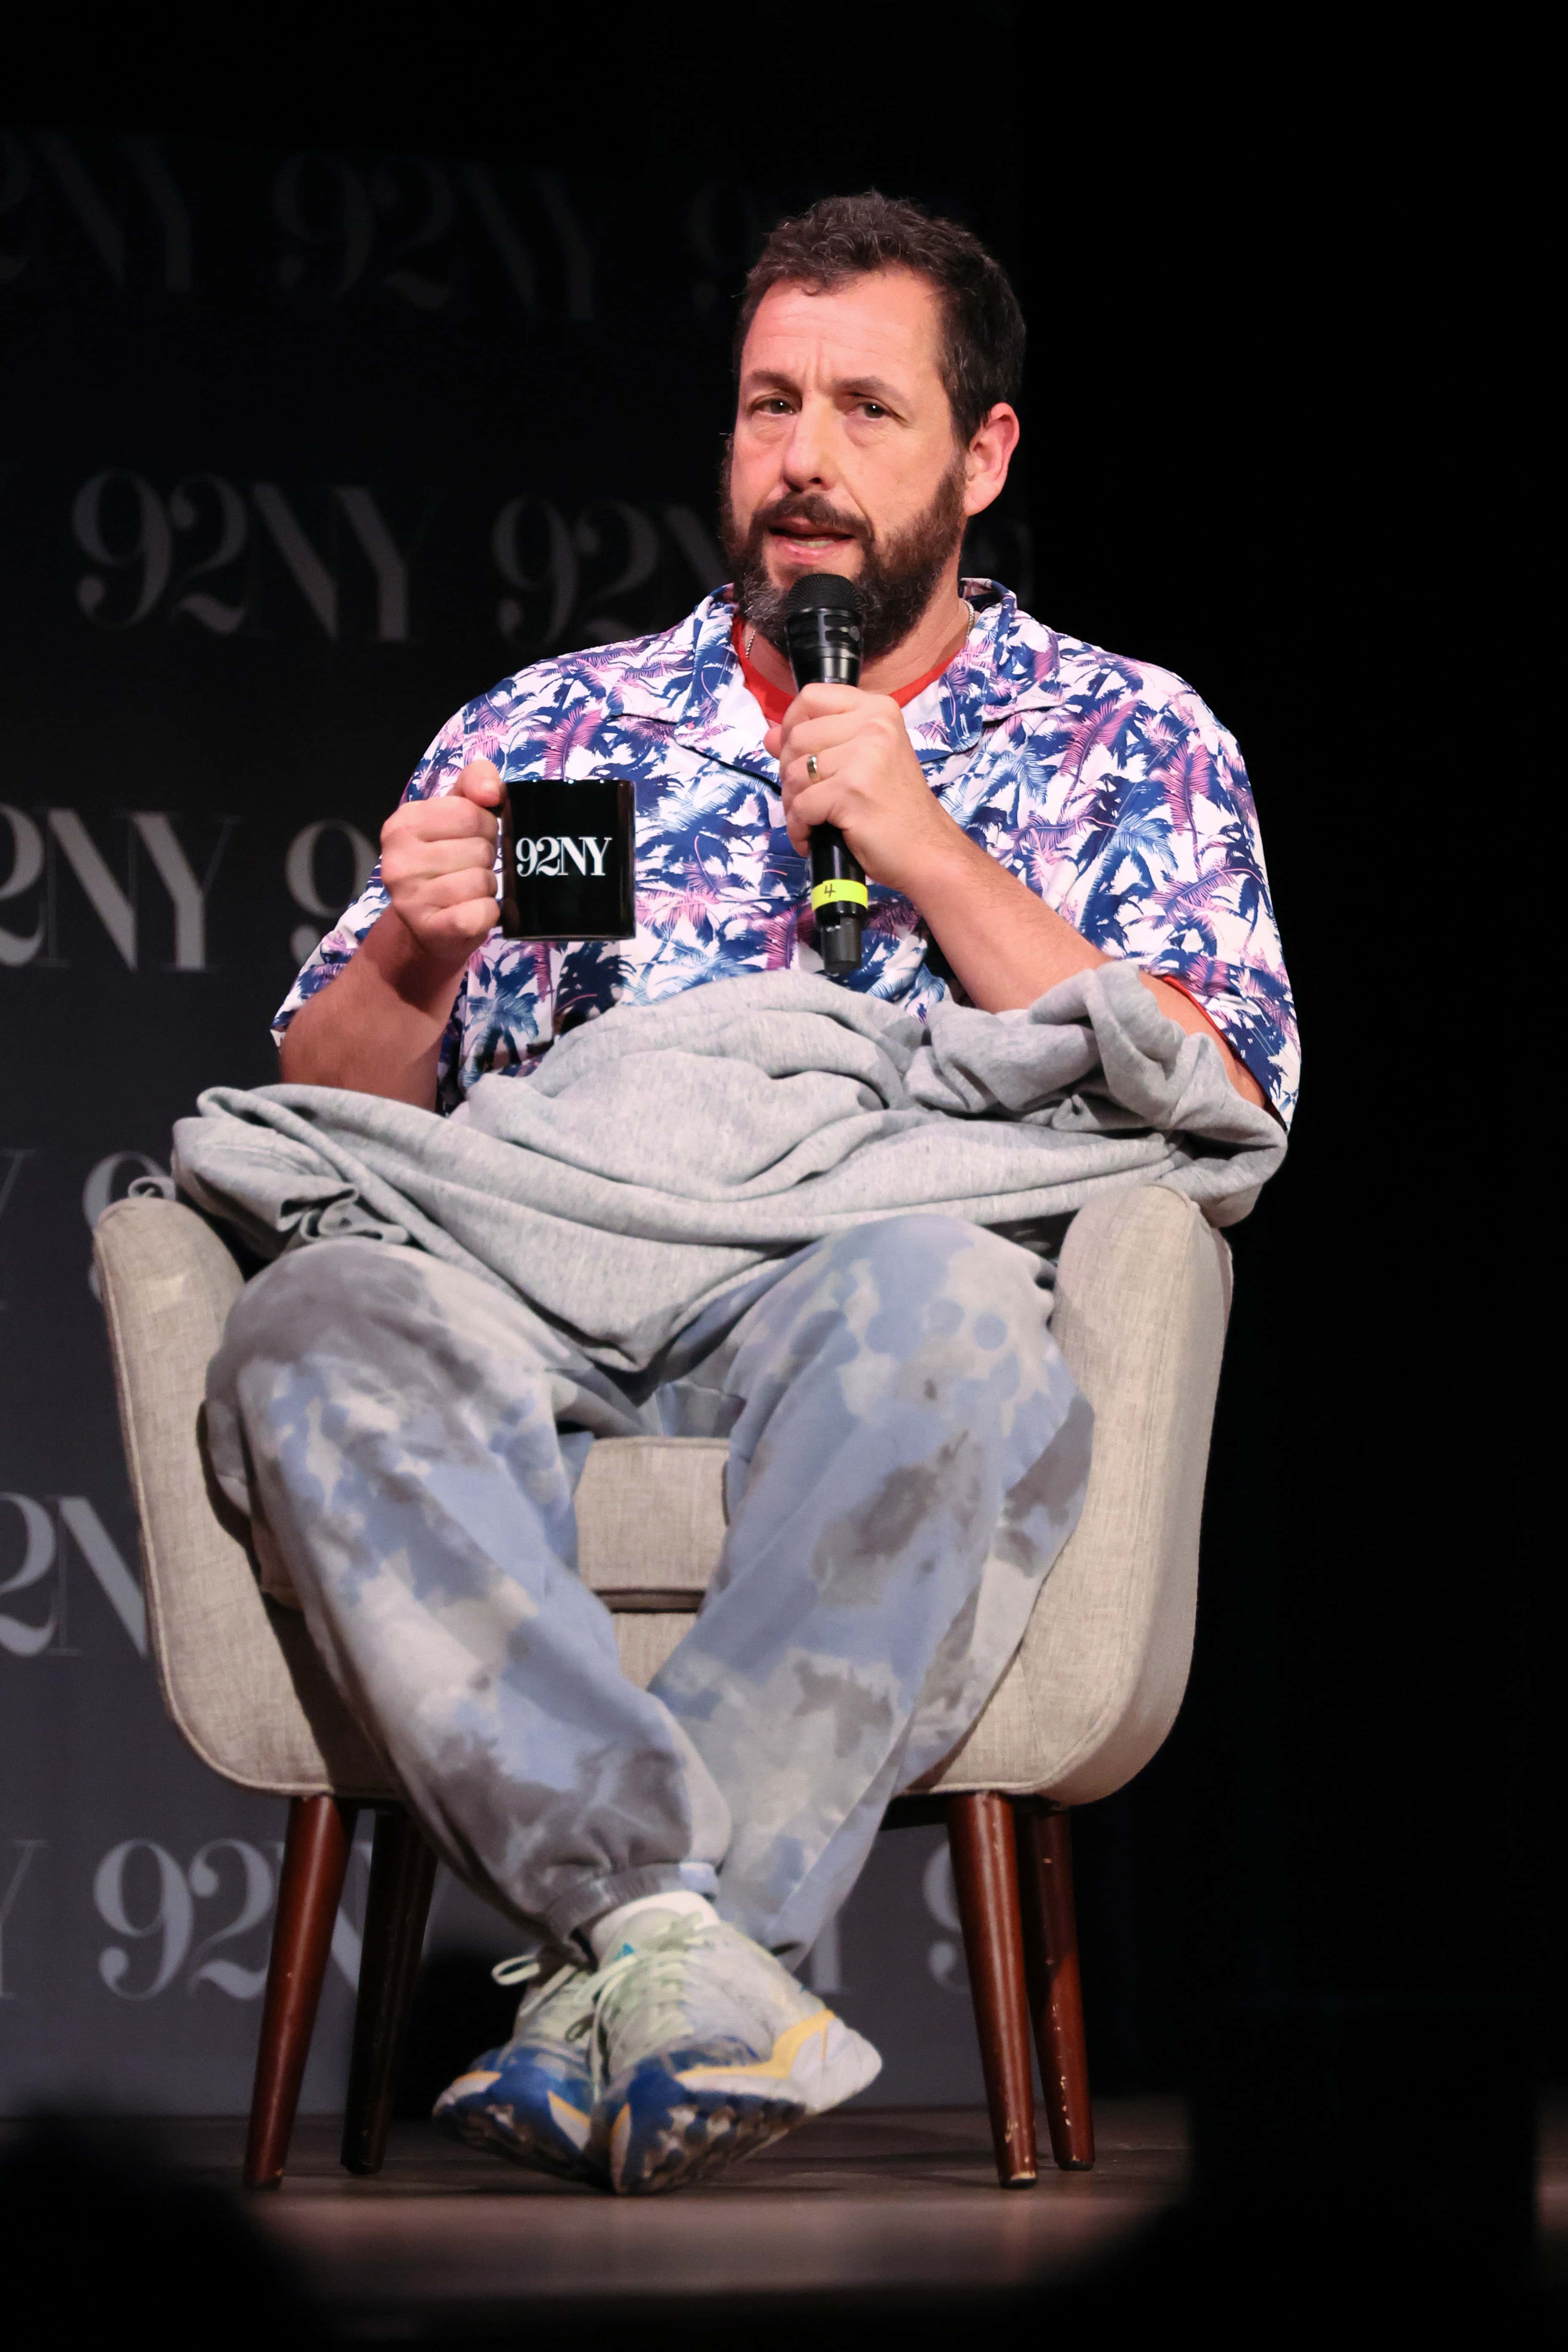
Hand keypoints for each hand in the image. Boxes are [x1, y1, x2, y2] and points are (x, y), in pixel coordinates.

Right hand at [379, 759, 502, 966]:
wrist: (427, 927)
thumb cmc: (446, 862)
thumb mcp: (456, 812)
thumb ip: (475, 783)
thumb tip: (490, 791)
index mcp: (403, 823)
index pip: (471, 813)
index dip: (484, 826)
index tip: (471, 839)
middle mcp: (398, 859)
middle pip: (480, 848)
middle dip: (485, 859)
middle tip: (468, 868)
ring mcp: (409, 897)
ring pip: (482, 881)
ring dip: (486, 887)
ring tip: (468, 891)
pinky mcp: (429, 928)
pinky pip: (481, 913)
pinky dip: (487, 913)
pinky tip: (472, 911)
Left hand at [765, 684, 960, 897]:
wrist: (926, 849)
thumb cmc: (893, 807)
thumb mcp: (859, 762)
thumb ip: (816, 742)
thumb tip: (770, 735)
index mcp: (877, 709)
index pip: (811, 697)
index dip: (792, 725)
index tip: (798, 754)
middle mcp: (873, 725)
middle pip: (797, 737)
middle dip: (790, 774)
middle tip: (808, 798)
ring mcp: (864, 756)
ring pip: (795, 773)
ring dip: (794, 804)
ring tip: (812, 820)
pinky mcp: (852, 790)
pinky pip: (801, 806)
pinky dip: (800, 828)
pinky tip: (812, 838)